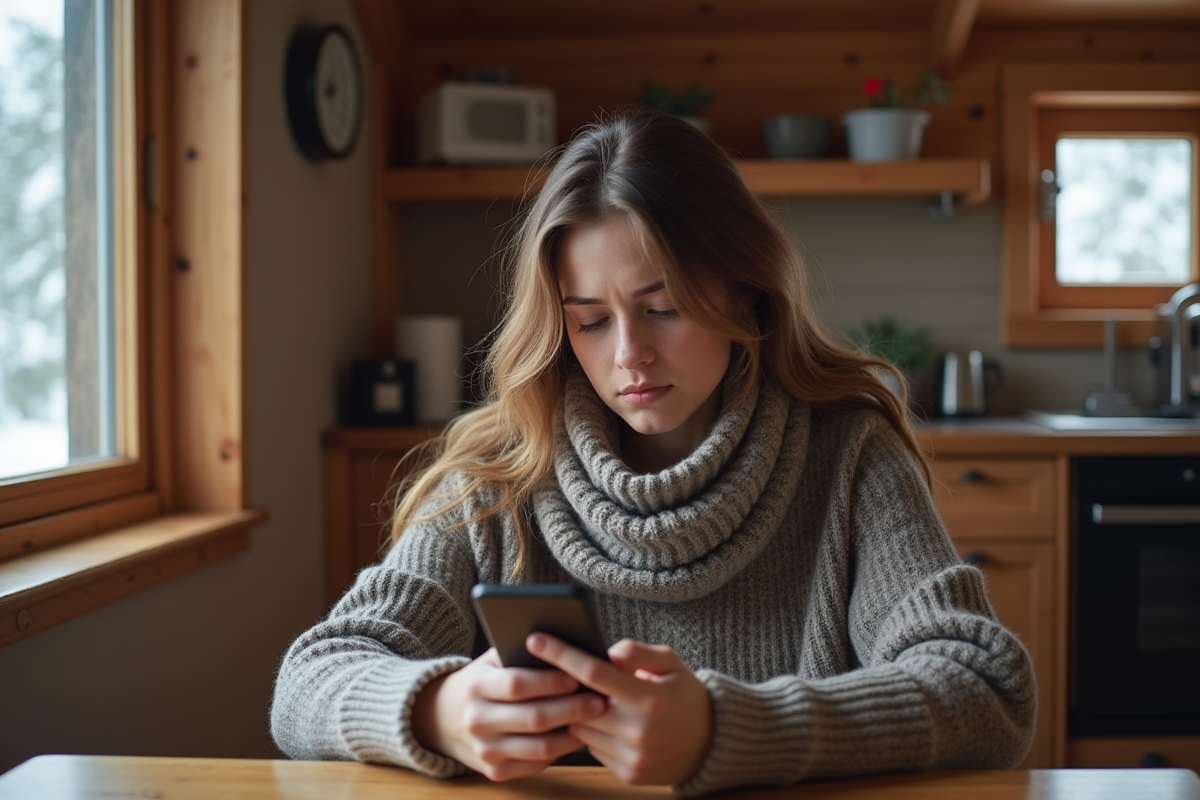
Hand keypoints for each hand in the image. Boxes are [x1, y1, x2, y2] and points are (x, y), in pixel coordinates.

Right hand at [411, 647, 606, 781]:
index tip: (577, 676)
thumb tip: (565, 648)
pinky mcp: (494, 771)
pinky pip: (535, 765)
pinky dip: (560, 752)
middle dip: (571, 709)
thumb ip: (519, 654)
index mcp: (476, 686)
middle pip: (533, 718)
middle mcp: (477, 721)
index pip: (517, 684)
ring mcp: (485, 750)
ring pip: (539, 748)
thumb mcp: (490, 661)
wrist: (442, 718)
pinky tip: (575, 736)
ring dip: (572, 734)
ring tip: (593, 719)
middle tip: (598, 700)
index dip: (550, 682)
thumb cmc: (481, 681)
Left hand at [527, 634, 712, 785]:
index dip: (562, 655)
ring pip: (581, 730)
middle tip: (562, 675)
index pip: (594, 673)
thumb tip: (603, 653)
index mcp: (649, 697)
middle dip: (568, 689)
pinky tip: (610, 724)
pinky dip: (594, 735)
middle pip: (580, 705)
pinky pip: (593, 750)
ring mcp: (632, 756)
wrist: (712, 743)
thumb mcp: (671, 662)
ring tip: (595, 701)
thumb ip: (636, 652)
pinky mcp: (628, 774)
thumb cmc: (686, 695)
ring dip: (580, 714)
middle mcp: (638, 730)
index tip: (536, 641)